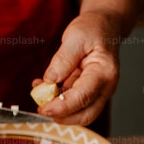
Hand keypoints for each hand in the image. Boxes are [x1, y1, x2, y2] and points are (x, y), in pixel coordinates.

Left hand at [34, 10, 122, 124]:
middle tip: (41, 109)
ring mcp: (97, 91)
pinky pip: (72, 101)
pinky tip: (43, 87)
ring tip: (39, 93)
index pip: (83, 97)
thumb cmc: (93, 29)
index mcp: (104, 73)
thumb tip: (50, 80)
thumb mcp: (76, 37)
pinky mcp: (87, 91)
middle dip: (62, 117)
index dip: (62, 107)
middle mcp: (104, 87)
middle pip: (86, 115)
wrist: (104, 26)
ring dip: (57, 108)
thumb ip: (63, 59)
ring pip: (78, 111)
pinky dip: (56, 99)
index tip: (44, 108)